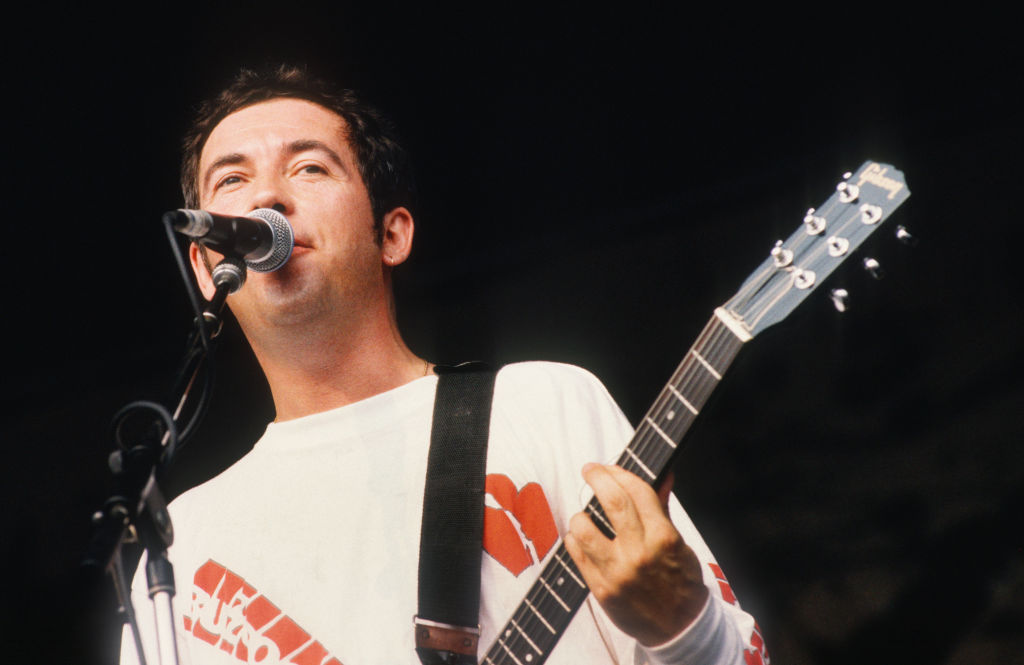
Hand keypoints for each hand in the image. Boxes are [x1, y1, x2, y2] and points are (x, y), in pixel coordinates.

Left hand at [563, 463, 708, 645]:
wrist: (678, 627)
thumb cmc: (680, 582)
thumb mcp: (679, 542)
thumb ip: (663, 507)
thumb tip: (664, 474)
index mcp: (663, 538)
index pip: (638, 492)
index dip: (620, 473)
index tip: (609, 467)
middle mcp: (640, 553)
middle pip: (612, 502)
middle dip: (597, 478)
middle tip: (590, 470)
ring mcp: (618, 573)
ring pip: (585, 529)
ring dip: (581, 515)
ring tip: (584, 515)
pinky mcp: (601, 590)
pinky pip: (577, 555)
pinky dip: (575, 539)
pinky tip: (580, 537)